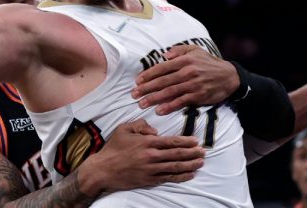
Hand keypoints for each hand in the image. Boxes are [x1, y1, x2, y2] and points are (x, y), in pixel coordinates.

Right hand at [81, 119, 203, 193]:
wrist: (103, 169)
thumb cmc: (113, 148)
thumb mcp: (124, 129)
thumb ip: (140, 125)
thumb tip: (155, 130)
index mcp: (147, 142)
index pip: (171, 141)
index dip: (186, 141)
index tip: (196, 141)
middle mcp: (151, 156)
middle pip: (177, 154)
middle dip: (192, 153)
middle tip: (203, 152)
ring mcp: (151, 169)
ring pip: (175, 167)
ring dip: (190, 164)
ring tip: (200, 162)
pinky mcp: (149, 180)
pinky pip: (168, 178)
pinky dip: (181, 176)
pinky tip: (189, 174)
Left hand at [132, 44, 238, 114]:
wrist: (229, 76)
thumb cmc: (209, 62)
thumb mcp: (195, 50)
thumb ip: (178, 50)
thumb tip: (164, 55)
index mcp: (184, 60)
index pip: (162, 68)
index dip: (148, 75)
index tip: (137, 81)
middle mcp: (187, 72)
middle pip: (163, 81)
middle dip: (146, 88)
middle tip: (134, 94)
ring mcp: (193, 85)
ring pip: (169, 92)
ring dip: (154, 98)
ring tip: (142, 103)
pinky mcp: (198, 96)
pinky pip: (181, 102)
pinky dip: (170, 106)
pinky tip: (160, 110)